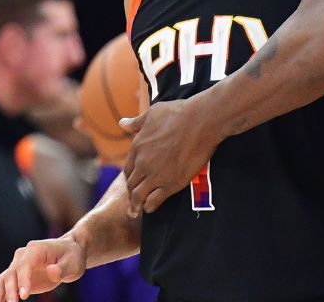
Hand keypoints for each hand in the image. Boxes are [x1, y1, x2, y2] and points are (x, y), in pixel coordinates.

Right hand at [0, 236, 84, 301]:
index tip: (24, 296)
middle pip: (11, 273)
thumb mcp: (73, 263)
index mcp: (36, 249)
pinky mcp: (18, 276)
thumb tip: (51, 271)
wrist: (70, 253)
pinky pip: (4, 285)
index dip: (23, 281)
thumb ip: (62, 268)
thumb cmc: (72, 256)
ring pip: (3, 279)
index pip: (25, 265)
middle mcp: (23, 256)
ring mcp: (18, 265)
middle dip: (11, 290)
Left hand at [120, 98, 221, 214]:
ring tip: (135, 211)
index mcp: (137, 146)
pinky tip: (150, 209)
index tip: (133, 181)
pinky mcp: (171, 183)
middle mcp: (143, 163)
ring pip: (138, 195)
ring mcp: (156, 175)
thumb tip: (122, 123)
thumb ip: (137, 122)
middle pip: (131, 183)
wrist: (201, 121)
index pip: (128, 168)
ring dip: (136, 204)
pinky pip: (154, 201)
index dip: (130, 176)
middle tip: (133, 200)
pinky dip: (150, 206)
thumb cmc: (179, 112)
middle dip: (131, 192)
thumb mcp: (153, 113)